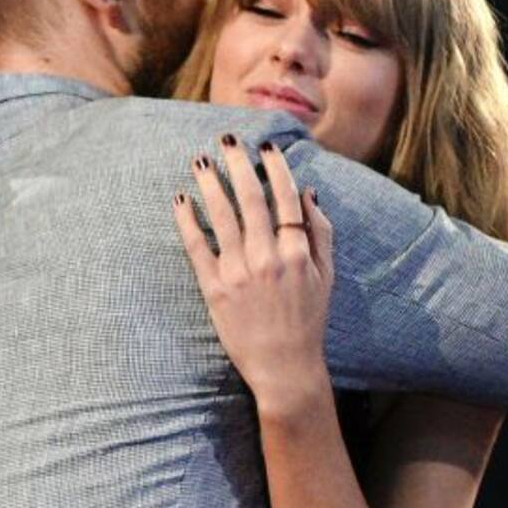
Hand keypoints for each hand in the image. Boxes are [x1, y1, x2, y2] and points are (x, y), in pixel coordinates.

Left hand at [173, 134, 332, 407]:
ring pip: (222, 216)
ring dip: (210, 184)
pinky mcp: (215, 289)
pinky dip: (188, 221)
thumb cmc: (308, 321)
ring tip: (200, 161)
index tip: (264, 148)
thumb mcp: (326, 276)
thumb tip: (308, 194)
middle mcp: (268, 257)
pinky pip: (197, 247)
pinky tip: (180, 199)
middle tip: (226, 140)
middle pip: (251, 199)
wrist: (286, 367)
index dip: (274, 169)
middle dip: (238, 164)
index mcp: (297, 252)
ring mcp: (239, 272)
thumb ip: (320, 234)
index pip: (285, 198)